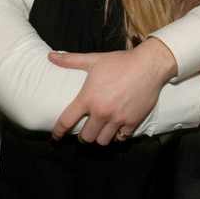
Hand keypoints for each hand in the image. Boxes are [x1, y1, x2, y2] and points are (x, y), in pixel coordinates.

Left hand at [49, 38, 178, 143]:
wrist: (148, 65)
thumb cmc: (119, 62)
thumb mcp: (93, 60)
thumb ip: (70, 60)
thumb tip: (50, 56)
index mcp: (88, 98)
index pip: (66, 121)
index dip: (58, 132)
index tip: (56, 137)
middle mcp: (102, 112)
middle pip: (86, 137)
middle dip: (83, 137)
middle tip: (84, 131)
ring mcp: (118, 119)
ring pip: (102, 141)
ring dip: (99, 138)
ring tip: (99, 132)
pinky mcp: (133, 122)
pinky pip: (121, 138)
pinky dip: (117, 136)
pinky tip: (116, 130)